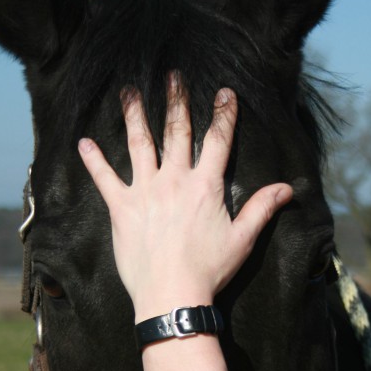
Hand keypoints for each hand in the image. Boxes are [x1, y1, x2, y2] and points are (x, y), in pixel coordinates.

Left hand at [78, 75, 292, 321]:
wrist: (172, 294)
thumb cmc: (209, 270)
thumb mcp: (242, 239)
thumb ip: (262, 209)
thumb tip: (287, 188)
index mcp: (205, 186)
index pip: (218, 141)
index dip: (223, 114)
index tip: (224, 92)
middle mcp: (174, 180)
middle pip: (177, 132)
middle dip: (176, 101)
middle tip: (172, 76)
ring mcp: (145, 191)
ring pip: (139, 144)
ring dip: (134, 115)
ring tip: (129, 91)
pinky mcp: (121, 208)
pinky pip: (104, 178)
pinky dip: (94, 160)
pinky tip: (83, 143)